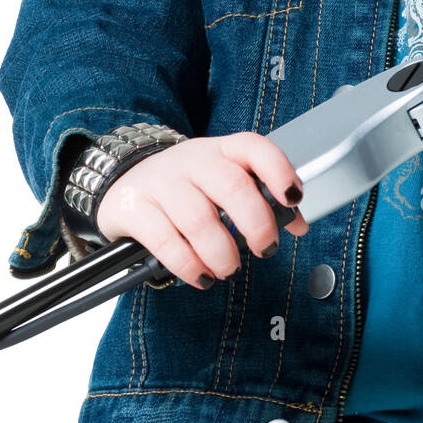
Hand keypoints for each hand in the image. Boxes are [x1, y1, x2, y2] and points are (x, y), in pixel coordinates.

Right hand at [94, 132, 309, 289]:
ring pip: (199, 219)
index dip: (278, 171)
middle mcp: (192, 161)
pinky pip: (165, 242)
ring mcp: (161, 182)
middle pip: (231, 185)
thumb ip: (261, 199)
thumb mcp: (221, 180)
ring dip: (222, 253)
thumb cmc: (186, 186)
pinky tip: (201, 275)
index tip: (292, 199)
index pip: (254, 148)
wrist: (124, 179)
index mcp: (220, 150)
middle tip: (264, 248)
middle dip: (256, 223)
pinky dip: (189, 265)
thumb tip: (298, 223)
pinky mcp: (135, 208)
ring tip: (228, 268)